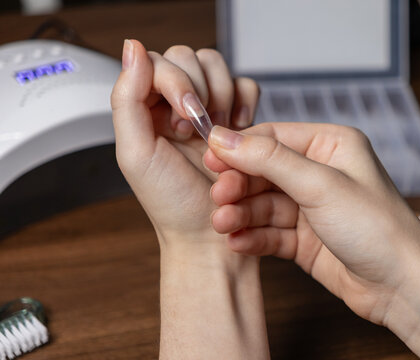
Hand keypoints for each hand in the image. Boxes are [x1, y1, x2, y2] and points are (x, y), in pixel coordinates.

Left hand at [112, 41, 269, 358]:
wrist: (213, 237)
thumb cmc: (174, 207)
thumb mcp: (136, 155)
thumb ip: (127, 99)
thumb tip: (132, 49)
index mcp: (145, 112)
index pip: (158, 63)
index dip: (175, 83)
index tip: (182, 122)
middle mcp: (174, 107)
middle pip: (188, 58)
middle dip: (198, 91)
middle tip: (197, 131)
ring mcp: (207, 111)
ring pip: (217, 66)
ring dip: (221, 95)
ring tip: (217, 133)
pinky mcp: (237, 120)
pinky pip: (245, 85)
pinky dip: (245, 99)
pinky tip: (238, 126)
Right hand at [204, 123, 419, 323]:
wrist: (403, 287)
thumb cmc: (379, 228)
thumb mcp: (321, 185)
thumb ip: (270, 160)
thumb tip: (225, 138)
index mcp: (331, 146)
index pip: (273, 138)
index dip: (240, 147)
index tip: (211, 158)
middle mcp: (320, 174)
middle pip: (264, 171)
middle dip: (239, 185)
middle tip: (219, 197)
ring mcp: (311, 208)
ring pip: (263, 204)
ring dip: (241, 213)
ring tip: (224, 223)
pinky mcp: (305, 239)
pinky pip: (270, 232)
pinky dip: (252, 236)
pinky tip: (238, 242)